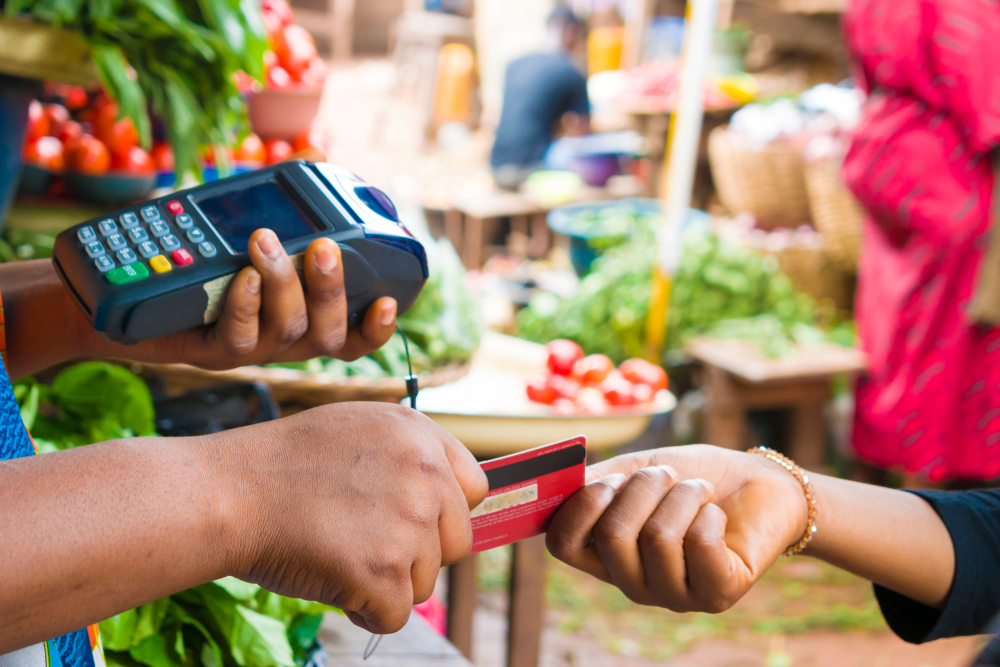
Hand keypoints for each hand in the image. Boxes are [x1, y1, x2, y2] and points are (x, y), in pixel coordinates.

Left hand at [102, 228, 397, 368]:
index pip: (351, 336)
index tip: (389, 301)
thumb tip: (318, 157)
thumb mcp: (240, 227)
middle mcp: (282, 339)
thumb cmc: (188, 262)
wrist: (117, 298)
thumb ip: (283, 203)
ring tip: (264, 240)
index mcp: (300, 317)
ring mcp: (248, 349)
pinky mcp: (210, 352)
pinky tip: (241, 274)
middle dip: (332, 290)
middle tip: (324, 248)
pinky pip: (240, 337)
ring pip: (288, 331)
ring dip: (284, 283)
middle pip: (329, 334)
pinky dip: (246, 303)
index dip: (377, 329)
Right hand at [213, 402, 487, 633]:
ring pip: (425, 582)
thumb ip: (407, 456)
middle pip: (457, 542)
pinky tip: (330, 577)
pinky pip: (395, 615)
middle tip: (364, 542)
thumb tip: (444, 497)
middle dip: (418, 554)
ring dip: (386, 582)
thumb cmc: (282, 465)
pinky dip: (363, 609)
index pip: (473, 489)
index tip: (412, 522)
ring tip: (337, 551)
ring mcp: (409, 524)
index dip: (442, 513)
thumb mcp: (358, 428)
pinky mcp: (385, 571)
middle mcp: (426, 475)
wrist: (231, 492)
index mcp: (420, 436)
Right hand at [545, 445, 807, 612]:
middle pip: (612, 537)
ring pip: (658, 538)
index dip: (580, 507)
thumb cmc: (693, 476)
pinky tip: (718, 516)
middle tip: (666, 474)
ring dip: (682, 496)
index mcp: (605, 554)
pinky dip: (709, 513)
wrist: (758, 484)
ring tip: (698, 490)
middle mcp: (633, 582)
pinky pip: (699, 545)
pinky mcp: (716, 595)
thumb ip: (598, 479)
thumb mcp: (638, 470)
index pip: (564, 545)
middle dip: (643, 488)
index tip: (610, 480)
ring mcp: (673, 594)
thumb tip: (562, 480)